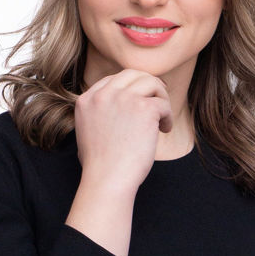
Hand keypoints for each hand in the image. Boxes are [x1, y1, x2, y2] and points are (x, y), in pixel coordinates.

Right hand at [70, 68, 172, 191]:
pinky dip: (167, 116)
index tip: (140, 99)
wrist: (107, 180)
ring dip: (161, 98)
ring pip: (151, 83)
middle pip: (132, 74)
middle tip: (159, 97)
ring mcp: (124, 99)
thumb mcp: (87, 133)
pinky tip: (164, 130)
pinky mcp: (144, 109)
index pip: (113, 80)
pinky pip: (162, 103)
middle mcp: (103, 95)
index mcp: (87, 100)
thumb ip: (97, 114)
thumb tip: (116, 110)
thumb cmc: (99, 167)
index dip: (130, 87)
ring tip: (162, 117)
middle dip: (148, 83)